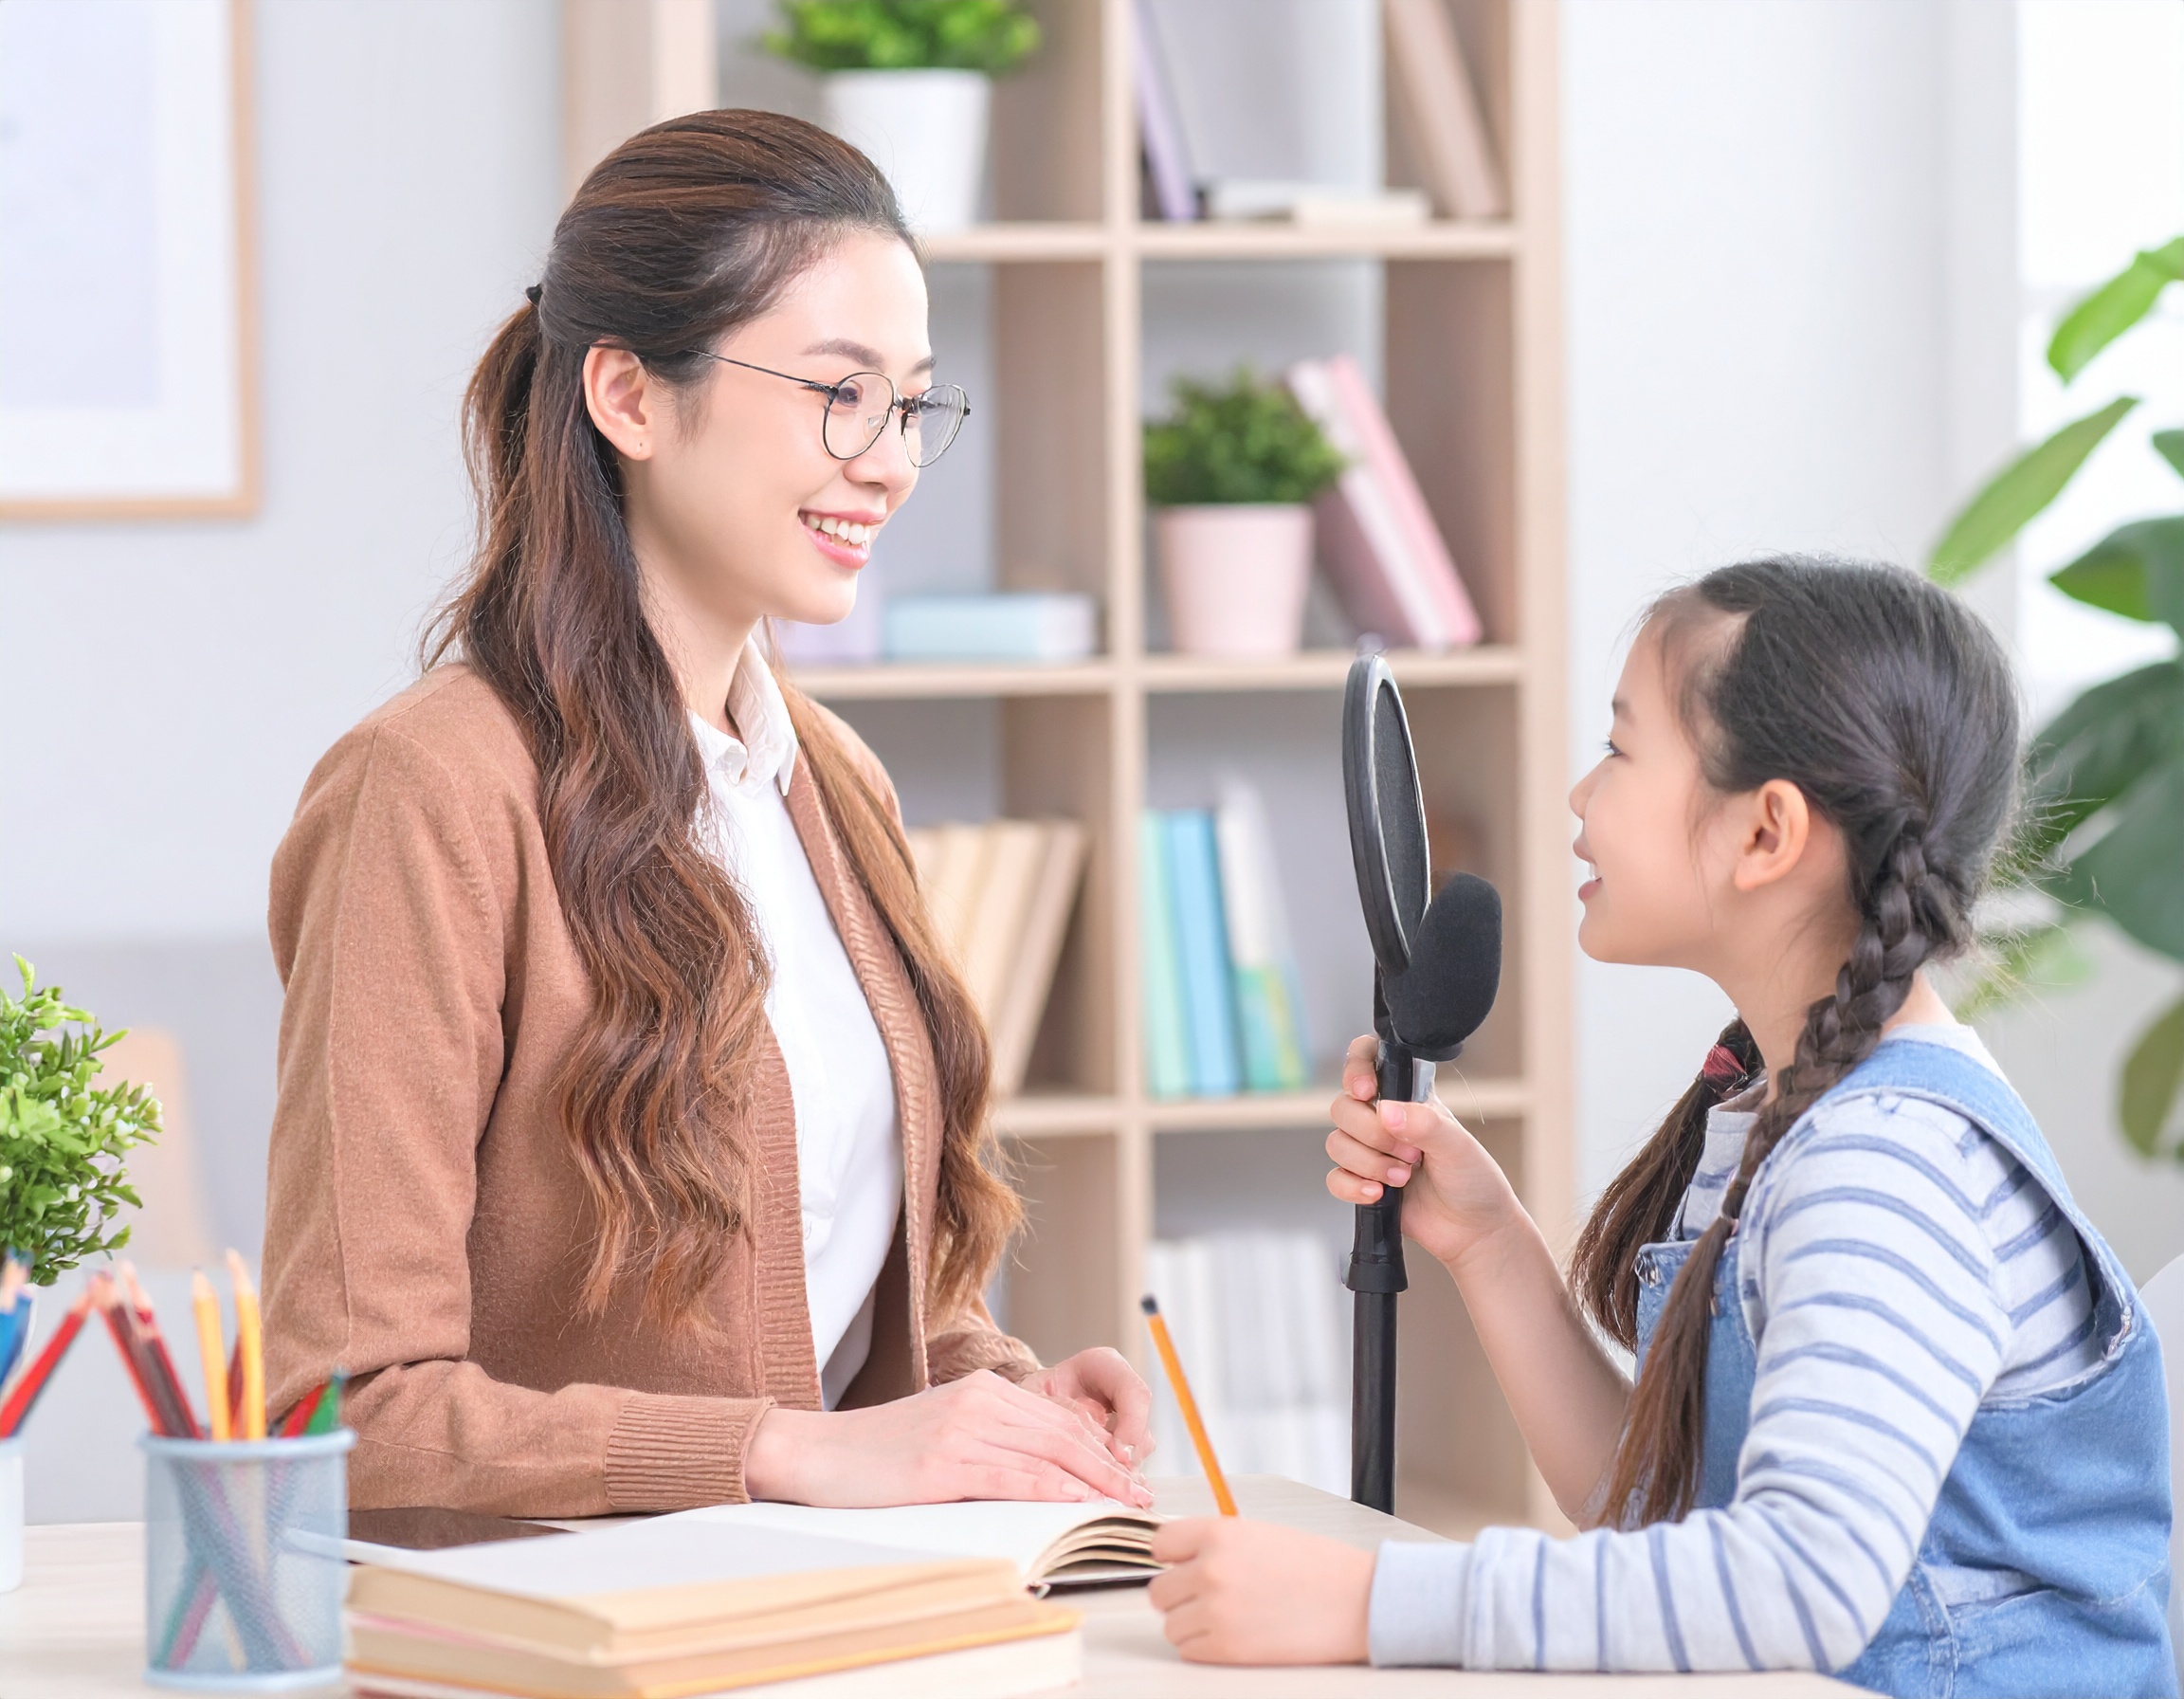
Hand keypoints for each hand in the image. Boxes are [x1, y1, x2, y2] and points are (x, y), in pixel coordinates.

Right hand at [745, 1369, 1154, 1508]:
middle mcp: (980, 1401)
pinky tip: (1077, 1504)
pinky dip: (1054, 1492)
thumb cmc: (881, 1452)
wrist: (819, 1453)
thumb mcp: (946, 1429)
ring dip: (1094, 1483)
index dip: (1102, 1449)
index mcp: (984, 1389)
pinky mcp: (944, 1464)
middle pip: (1064, 1434)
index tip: (1130, 1476)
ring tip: (1123, 1504)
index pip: (1059, 1419)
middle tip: (1141, 1496)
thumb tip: (1047, 1468)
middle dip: (1110, 1468)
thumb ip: (993, 1437)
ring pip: (1047, 1455)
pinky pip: (1014, 1477)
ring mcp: (962, 1431)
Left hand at [1148, 1518, 1372, 1663]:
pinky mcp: (1226, 1649)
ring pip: (1171, 1625)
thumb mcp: (1260, 1533)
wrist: (1357, 1601)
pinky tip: (1234, 1636)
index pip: (1160, 1545)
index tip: (1183, 1565)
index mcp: (1218, 1533)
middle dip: (1181, 1595)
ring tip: (1228, 1618)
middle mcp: (1210, 1570)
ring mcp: (1215, 1611)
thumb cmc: (1317, 1567)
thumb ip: (1217, 1543)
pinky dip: (1204, 1647)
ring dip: (1192, 1624)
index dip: (1173, 1558)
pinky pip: (1189, 1651)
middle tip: (1210, 1597)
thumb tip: (1181, 1559)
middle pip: (1159, 1590)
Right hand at [1325, 1032, 1525, 1272]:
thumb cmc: (1474, 1180)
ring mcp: (1370, 1151)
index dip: (1357, 1068)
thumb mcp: (1458, 1146)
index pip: (1367, 1059)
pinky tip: (1378, 1194)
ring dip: (1368, 1164)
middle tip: (1410, 1154)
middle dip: (1371, 1134)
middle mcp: (1384, 1119)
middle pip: (1343, 1107)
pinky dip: (1353, 1187)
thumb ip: (1424, 1124)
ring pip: (1336, 1143)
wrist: (1474, 1231)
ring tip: (1404, 1178)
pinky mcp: (1362, 1183)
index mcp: (1407, 1097)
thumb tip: (1385, 1111)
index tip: (1367, 1092)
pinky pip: (1334, 1178)